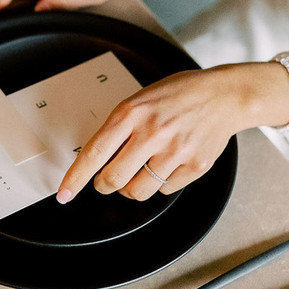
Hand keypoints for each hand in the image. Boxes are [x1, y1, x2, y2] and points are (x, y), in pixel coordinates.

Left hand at [56, 62, 288, 203]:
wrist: (224, 95)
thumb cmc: (179, 94)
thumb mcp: (141, 99)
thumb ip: (119, 126)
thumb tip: (96, 159)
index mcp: (132, 113)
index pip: (94, 153)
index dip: (75, 178)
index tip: (64, 194)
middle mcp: (152, 133)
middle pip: (113, 180)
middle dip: (105, 185)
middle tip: (107, 181)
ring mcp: (175, 152)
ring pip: (138, 191)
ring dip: (132, 187)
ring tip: (140, 170)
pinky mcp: (194, 166)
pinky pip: (165, 191)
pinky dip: (160, 184)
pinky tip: (167, 165)